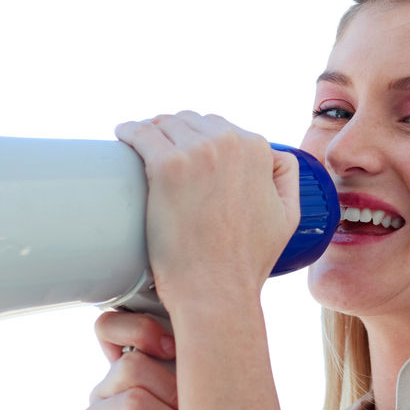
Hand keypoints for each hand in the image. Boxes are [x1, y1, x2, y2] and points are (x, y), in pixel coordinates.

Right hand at [75, 310, 186, 409]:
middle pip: (133, 366)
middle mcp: (103, 390)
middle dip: (174, 396)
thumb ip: (190, 371)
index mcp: (126, 371)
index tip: (173, 348)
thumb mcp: (197, 405)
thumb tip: (211, 339)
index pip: (111, 326)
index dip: (141, 328)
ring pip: (135, 401)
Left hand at [111, 109, 300, 312]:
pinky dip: (128, 132)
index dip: (200, 139)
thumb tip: (272, 156)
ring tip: (138, 147)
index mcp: (256, 149)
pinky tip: (122, 137)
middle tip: (160, 153)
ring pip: (165, 123)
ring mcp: (196, 152)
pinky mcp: (166, 166)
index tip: (184, 152)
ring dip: (152, 132)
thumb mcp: (287, 215)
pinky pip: (139, 133)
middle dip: (176, 133)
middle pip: (191, 120)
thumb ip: (285, 177)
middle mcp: (229, 142)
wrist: (216, 289)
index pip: (221, 125)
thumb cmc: (246, 261)